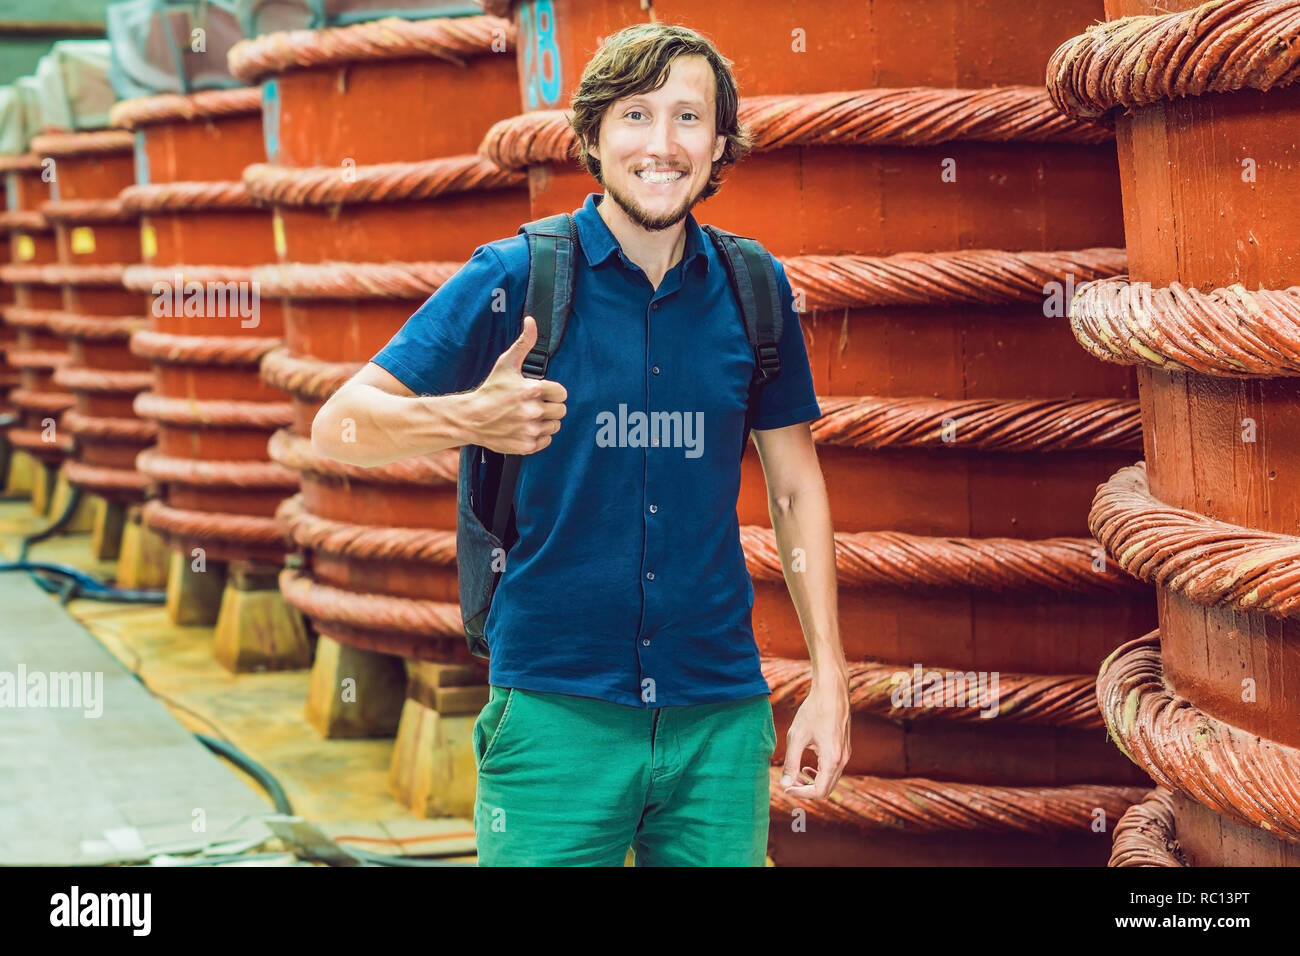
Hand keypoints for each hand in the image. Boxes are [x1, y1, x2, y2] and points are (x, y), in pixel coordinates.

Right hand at [466, 315, 567, 454]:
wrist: (470, 418)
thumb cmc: (490, 390)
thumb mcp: (506, 364)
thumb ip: (524, 343)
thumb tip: (532, 321)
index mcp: (532, 390)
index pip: (562, 393)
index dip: (553, 392)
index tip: (542, 392)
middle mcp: (533, 411)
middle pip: (561, 411)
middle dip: (550, 407)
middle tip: (535, 405)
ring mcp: (530, 430)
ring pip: (555, 426)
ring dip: (545, 422)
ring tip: (529, 416)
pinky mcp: (527, 445)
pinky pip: (546, 441)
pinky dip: (539, 436)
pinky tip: (526, 428)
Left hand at [780, 675, 850, 798]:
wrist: (832, 691)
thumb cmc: (813, 711)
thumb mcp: (797, 737)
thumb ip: (791, 763)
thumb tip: (785, 785)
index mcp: (832, 760)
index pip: (818, 791)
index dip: (801, 794)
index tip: (786, 789)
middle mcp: (843, 760)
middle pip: (826, 789)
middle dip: (806, 789)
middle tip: (789, 783)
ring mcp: (846, 754)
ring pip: (830, 780)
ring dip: (812, 781)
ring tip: (796, 774)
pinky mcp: (844, 748)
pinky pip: (833, 769)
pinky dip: (820, 772)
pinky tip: (807, 764)